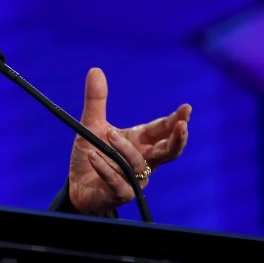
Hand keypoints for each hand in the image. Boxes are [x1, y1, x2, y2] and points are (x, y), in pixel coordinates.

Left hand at [68, 67, 191, 215]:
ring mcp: (134, 179)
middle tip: (182, 125)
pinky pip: (117, 181)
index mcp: (141, 142)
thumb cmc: (92, 154)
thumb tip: (95, 69)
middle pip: (170, 152)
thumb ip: (96, 100)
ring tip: (108, 135)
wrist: (76, 185)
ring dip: (124, 148)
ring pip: (138, 163)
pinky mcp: (119, 193)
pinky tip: (93, 156)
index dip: (176, 120)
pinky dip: (105, 168)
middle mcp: (143, 160)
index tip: (187, 108)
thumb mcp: (92, 125)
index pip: (163, 130)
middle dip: (178, 139)